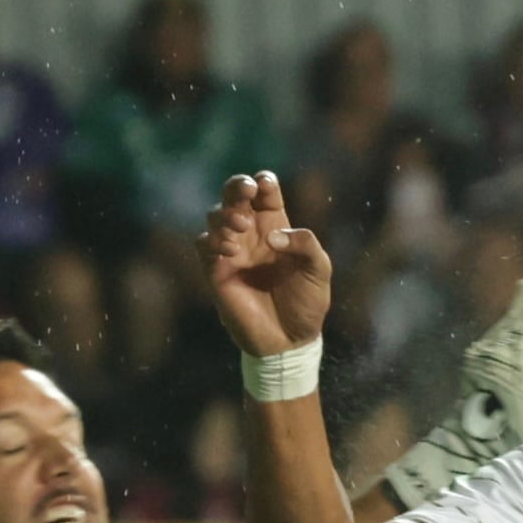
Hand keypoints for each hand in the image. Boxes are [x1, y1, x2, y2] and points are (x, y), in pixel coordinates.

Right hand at [200, 172, 331, 358]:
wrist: (290, 340)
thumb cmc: (307, 303)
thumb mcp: (319, 270)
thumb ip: (306, 244)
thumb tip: (274, 236)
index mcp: (276, 226)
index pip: (265, 193)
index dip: (263, 182)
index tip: (265, 185)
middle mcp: (251, 234)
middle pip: (234, 195)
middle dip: (236, 185)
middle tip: (246, 191)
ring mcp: (232, 251)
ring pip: (215, 215)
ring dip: (225, 215)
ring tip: (240, 229)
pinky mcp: (216, 271)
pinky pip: (203, 244)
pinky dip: (212, 240)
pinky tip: (231, 251)